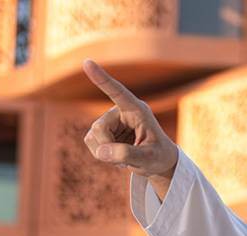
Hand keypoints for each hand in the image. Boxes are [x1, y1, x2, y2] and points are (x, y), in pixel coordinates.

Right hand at [82, 59, 178, 179]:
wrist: (156, 162)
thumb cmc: (158, 156)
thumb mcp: (149, 158)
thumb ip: (128, 154)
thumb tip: (102, 151)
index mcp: (137, 109)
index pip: (118, 92)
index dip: (102, 78)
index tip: (87, 62)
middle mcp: (121, 111)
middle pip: (99, 127)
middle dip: (109, 147)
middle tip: (127, 159)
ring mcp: (110, 120)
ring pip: (93, 137)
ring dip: (106, 153)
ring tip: (125, 156)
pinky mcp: (102, 130)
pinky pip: (90, 142)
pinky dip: (101, 154)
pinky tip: (116, 155)